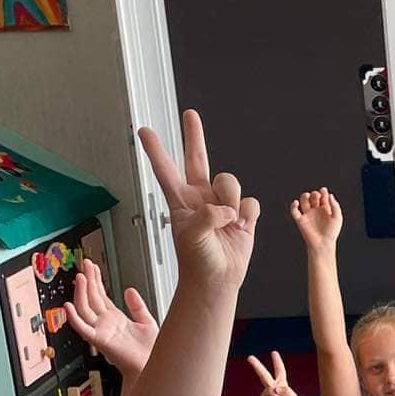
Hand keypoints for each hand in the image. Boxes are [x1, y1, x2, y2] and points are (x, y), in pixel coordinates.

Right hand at [65, 259, 159, 377]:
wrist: (154, 367)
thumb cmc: (151, 351)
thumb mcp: (147, 322)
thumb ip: (137, 306)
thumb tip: (129, 290)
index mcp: (115, 319)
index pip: (100, 295)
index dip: (96, 280)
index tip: (92, 266)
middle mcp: (106, 324)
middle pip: (92, 298)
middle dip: (88, 280)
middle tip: (84, 263)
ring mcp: (101, 331)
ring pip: (85, 309)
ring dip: (81, 293)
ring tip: (81, 277)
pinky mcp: (100, 341)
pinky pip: (83, 328)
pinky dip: (74, 318)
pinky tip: (68, 306)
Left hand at [139, 110, 258, 292]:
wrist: (217, 281)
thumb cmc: (197, 262)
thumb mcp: (193, 236)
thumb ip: (207, 215)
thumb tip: (226, 207)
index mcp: (181, 202)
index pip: (166, 171)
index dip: (156, 150)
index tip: (144, 131)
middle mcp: (201, 198)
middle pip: (198, 160)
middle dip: (195, 136)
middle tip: (190, 114)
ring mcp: (222, 204)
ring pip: (230, 182)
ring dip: (231, 198)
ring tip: (229, 221)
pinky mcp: (243, 214)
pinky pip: (250, 202)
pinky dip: (248, 214)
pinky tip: (241, 226)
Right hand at [248, 350, 298, 395]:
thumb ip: (286, 391)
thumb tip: (274, 389)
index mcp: (281, 386)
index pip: (280, 372)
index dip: (277, 362)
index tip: (274, 353)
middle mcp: (271, 389)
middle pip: (264, 375)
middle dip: (257, 366)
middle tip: (249, 357)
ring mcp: (264, 395)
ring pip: (274, 392)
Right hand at [288, 187, 343, 255]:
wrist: (323, 244)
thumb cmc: (331, 233)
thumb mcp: (337, 218)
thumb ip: (335, 206)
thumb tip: (330, 195)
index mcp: (325, 209)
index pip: (323, 197)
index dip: (323, 192)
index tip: (324, 191)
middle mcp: (316, 211)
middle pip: (313, 197)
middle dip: (315, 193)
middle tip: (318, 196)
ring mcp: (308, 215)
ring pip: (303, 201)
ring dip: (304, 196)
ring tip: (308, 196)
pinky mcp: (300, 220)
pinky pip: (294, 211)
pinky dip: (293, 206)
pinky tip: (296, 202)